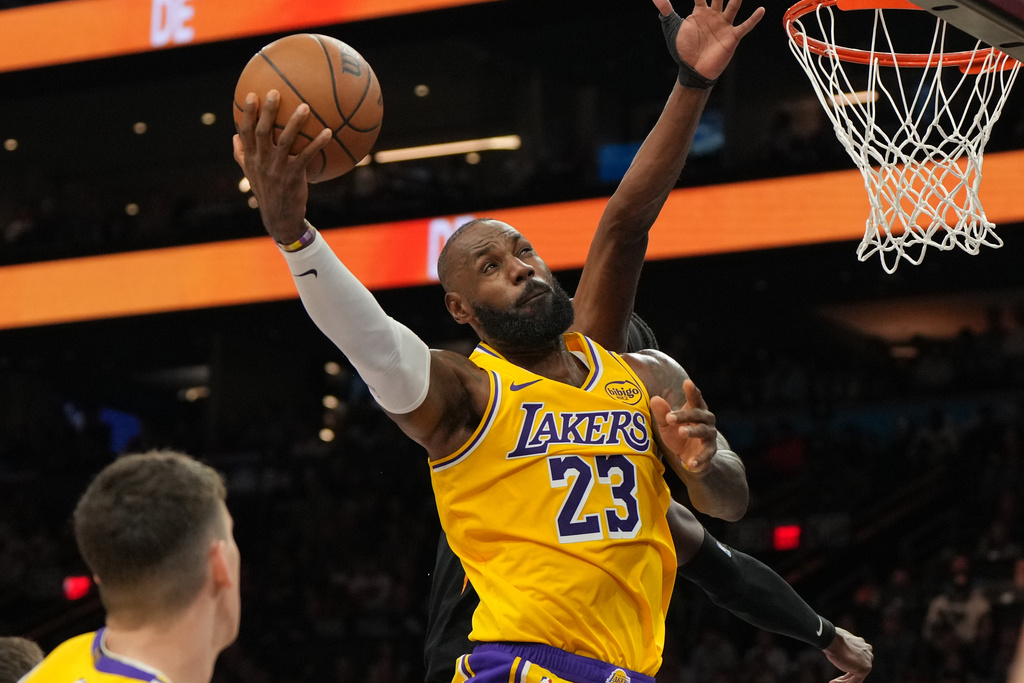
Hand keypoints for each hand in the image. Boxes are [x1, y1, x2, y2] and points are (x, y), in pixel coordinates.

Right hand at [232, 89, 331, 243]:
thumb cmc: (267, 192)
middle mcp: (262, 162)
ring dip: (295, 123)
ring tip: (305, 106)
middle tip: (275, 91)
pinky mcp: (294, 177)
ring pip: (285, 141)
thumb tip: (234, 135)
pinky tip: (328, 132)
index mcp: (251, 159)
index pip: (245, 132)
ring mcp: (277, 169)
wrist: (280, 218)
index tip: (251, 94)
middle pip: (262, 132)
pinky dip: (317, 143)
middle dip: (267, 111)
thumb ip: (242, 154)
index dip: (247, 114)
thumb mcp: (250, 174)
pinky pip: (307, 156)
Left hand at [650, 379, 717, 474]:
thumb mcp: (667, 424)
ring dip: (692, 431)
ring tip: (681, 431)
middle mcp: (706, 421)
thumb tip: (654, 399)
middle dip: (684, 415)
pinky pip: (706, 454)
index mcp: (696, 410)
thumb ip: (662, 413)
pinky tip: (690, 463)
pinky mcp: (710, 452)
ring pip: (703, 431)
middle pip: (697, 414)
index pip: (695, 398)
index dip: (692, 391)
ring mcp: (709, 436)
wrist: (692, 457)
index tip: (687, 382)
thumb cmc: (679, 434)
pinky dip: (699, 459)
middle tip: (670, 417)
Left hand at [653, 0, 764, 80]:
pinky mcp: (732, 37)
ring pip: (734, 5)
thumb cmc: (683, 49)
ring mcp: (724, 25)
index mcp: (700, 11)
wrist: (692, 70)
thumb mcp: (672, 27)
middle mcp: (714, 15)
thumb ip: (665, 9)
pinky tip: (760, 10)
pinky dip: (753, 19)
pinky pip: (745, 26)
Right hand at [823, 627, 872, 682]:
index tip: (837, 667)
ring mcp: (867, 661)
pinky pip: (855, 681)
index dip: (845, 665)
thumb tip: (837, 647)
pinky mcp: (864, 669)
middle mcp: (867, 652)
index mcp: (862, 644)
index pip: (855, 659)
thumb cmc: (832, 639)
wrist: (832, 640)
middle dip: (845, 676)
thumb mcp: (839, 642)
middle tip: (834, 680)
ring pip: (856, 676)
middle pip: (856, 668)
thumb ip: (844, 647)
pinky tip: (834, 682)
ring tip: (832, 682)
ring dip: (844, 681)